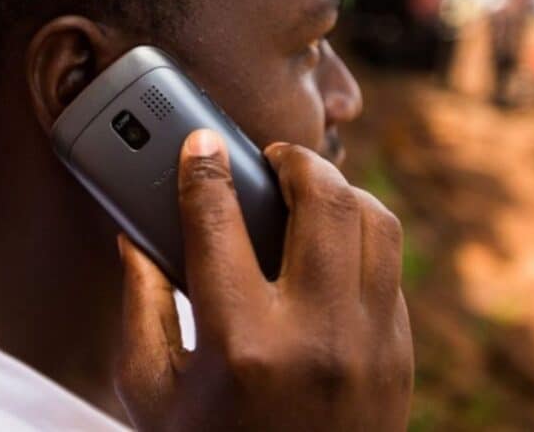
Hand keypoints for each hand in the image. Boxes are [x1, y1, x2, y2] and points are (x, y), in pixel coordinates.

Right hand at [114, 129, 412, 430]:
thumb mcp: (150, 388)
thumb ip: (138, 306)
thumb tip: (134, 239)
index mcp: (240, 345)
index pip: (218, 222)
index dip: (203, 170)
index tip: (200, 144)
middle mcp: (316, 337)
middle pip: (323, 200)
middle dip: (295, 158)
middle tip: (271, 156)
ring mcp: (370, 346)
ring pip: (375, 222)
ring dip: (340, 190)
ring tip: (307, 190)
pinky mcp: (398, 356)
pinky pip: (388, 266)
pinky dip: (360, 237)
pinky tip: (327, 246)